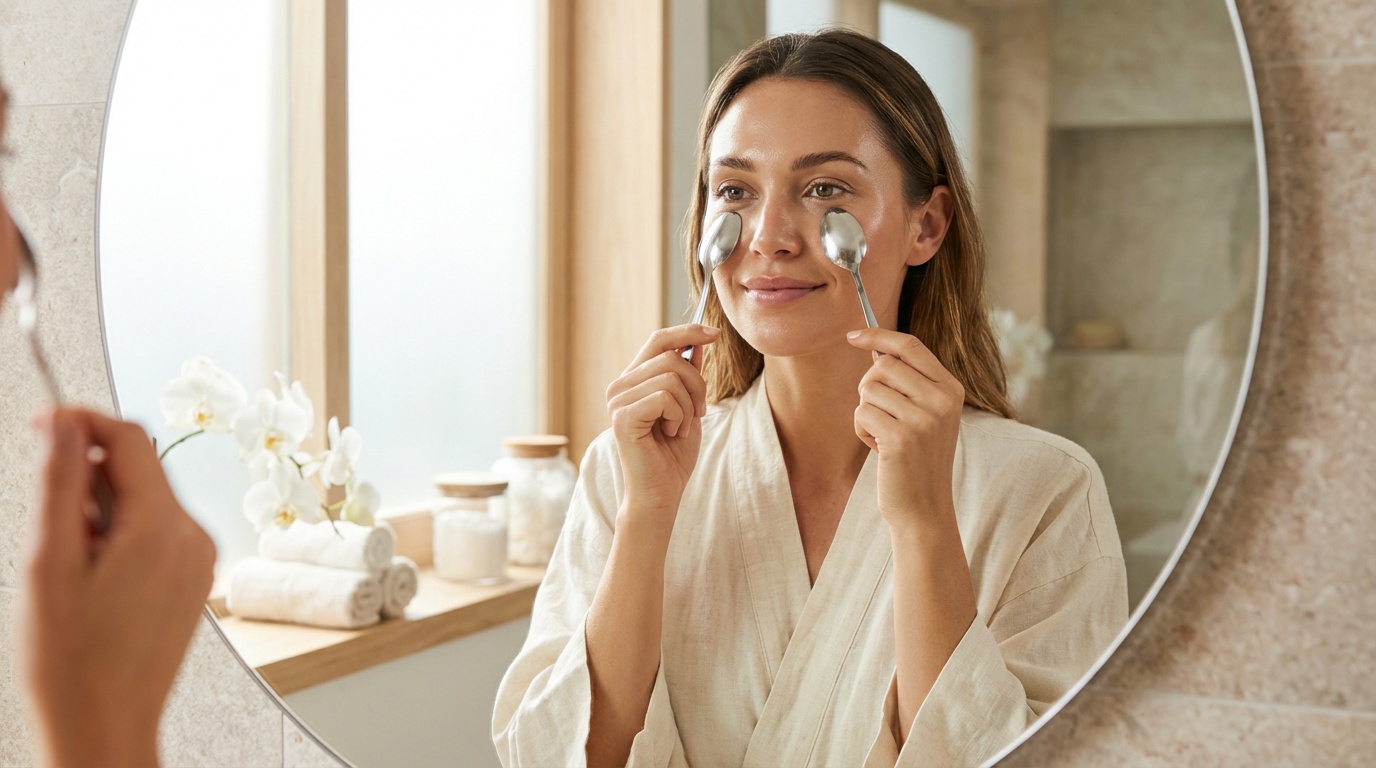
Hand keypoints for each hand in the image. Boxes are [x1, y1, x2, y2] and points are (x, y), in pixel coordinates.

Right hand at [19, 409, 216, 767]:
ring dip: (102, 513)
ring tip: (74, 568)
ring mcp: (199, 559)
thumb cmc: (73, 663)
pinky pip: (156, 531)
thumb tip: (63, 425)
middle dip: (87, 483)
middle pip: (139, 470)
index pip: (130, 439)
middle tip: (53, 530)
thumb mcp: (50, 563)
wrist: (105, 725)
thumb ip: (59, 484)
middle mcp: (194, 537)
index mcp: (164, 528)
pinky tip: (96, 581)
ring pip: (145, 501)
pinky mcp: (194, 577)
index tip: (43, 425)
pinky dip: (121, 536)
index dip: (81, 422)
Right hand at [606, 325, 718, 525]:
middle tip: (699, 413)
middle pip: (671, 356)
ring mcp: (618, 401)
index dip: (687, 331)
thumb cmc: (673, 455)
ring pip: (672, 376)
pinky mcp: (623, 417)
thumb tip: (698, 342)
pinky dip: (679, 417)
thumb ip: (689, 375)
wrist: (661, 493)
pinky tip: (671, 434)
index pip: (658, 339)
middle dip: (698, 384)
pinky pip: (665, 397)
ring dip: (689, 406)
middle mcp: (619, 386)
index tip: (715, 333)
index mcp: (633, 381)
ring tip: (680, 429)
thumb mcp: (689, 407)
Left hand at [847, 329, 964, 528]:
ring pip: (869, 389)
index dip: (878, 335)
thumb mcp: (926, 414)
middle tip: (879, 413)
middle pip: (884, 365)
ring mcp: (924, 419)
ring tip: (883, 435)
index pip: (911, 346)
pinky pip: (861, 413)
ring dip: (866, 411)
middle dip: (869, 386)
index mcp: (951, 389)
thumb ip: (909, 381)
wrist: (924, 506)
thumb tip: (874, 346)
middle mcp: (942, 400)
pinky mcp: (901, 438)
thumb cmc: (917, 457)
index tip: (853, 335)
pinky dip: (861, 430)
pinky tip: (878, 448)